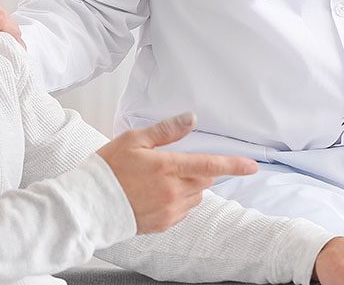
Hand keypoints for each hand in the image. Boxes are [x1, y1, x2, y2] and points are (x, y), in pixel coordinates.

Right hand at [97, 112, 257, 233]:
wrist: (91, 203)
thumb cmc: (110, 168)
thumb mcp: (135, 140)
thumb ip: (167, 131)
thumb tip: (191, 119)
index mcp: (168, 168)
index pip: (210, 164)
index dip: (234, 164)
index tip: (252, 165)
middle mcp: (174, 192)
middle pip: (205, 179)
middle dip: (200, 169)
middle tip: (175, 162)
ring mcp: (170, 210)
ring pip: (196, 195)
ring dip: (189, 185)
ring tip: (160, 179)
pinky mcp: (164, 224)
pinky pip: (183, 210)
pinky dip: (178, 201)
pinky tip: (157, 194)